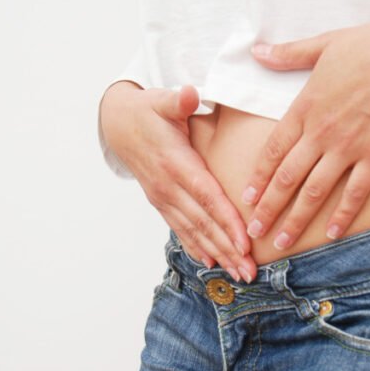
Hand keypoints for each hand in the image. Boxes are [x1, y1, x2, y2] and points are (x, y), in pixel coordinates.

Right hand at [100, 81, 256, 282]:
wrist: (118, 125)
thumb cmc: (148, 111)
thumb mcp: (162, 100)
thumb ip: (178, 100)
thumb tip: (190, 95)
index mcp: (176, 164)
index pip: (207, 197)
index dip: (226, 221)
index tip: (245, 242)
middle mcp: (169, 187)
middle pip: (204, 223)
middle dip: (228, 249)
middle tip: (251, 273)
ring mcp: (164, 198)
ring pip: (194, 232)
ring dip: (218, 255)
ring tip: (239, 275)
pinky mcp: (162, 202)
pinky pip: (182, 230)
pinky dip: (197, 248)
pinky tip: (213, 264)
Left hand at [240, 5, 369, 248]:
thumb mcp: (324, 44)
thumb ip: (288, 54)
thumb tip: (257, 49)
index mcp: (305, 107)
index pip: (272, 151)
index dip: (258, 178)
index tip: (245, 199)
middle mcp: (321, 133)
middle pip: (286, 178)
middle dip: (267, 209)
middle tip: (252, 233)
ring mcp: (348, 148)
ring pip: (314, 192)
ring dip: (295, 220)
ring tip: (282, 242)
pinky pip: (355, 193)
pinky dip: (342, 215)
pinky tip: (332, 234)